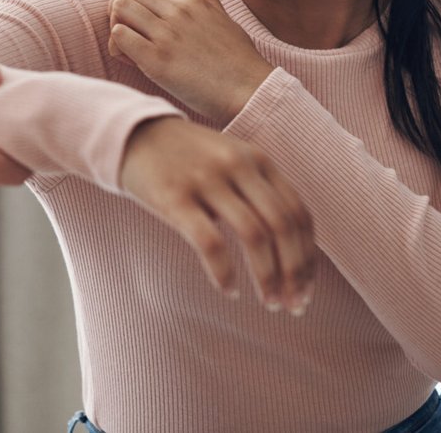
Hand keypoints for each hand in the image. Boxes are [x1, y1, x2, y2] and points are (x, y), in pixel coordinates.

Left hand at [98, 0, 272, 121]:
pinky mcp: (157, 60)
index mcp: (190, 0)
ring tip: (128, 42)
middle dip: (117, 3)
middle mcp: (177, 11)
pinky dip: (118, 46)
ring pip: (119, 8)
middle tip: (125, 25)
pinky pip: (120, 37)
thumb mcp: (223, 16)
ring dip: (116, 24)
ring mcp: (166, 34)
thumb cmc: (237, 57)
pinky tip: (130, 58)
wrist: (249, 90)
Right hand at [119, 117, 314, 312]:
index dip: (307, 257)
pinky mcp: (175, 197)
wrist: (133, 134)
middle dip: (294, 272)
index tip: (305, 289)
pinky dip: (225, 273)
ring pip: (254, 236)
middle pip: (282, 226)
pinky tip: (228, 290)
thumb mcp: (231, 161)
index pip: (298, 213)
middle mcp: (237, 165)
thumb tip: (291, 250)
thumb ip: (260, 192)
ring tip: (269, 303)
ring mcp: (206, 180)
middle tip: (293, 305)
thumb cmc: (187, 159)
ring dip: (267, 277)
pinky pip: (210, 242)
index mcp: (257, 159)